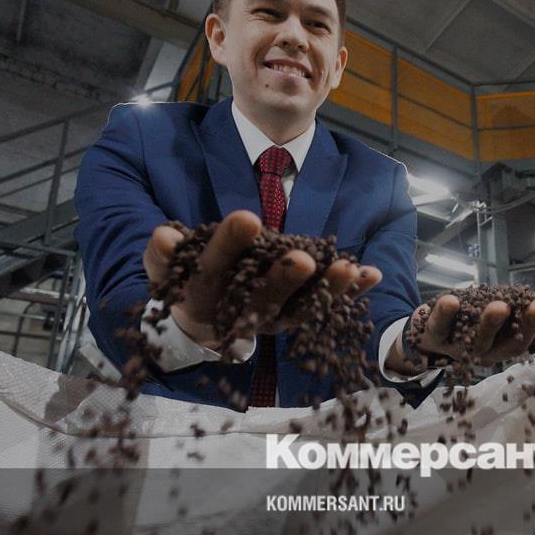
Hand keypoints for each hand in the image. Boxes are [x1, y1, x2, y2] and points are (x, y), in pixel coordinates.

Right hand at [142, 210, 381, 347]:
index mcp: (205, 296)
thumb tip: (163, 236)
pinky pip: (325, 304)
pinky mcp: (297, 316)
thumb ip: (164, 255)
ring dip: (327, 288)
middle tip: (302, 258)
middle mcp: (243, 312)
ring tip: (348, 267)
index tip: (248, 217)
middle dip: (284, 277)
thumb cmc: (186, 279)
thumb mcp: (167, 266)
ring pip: (302, 306)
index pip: (216, 268)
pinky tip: (371, 273)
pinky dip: (349, 291)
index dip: (230, 246)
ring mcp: (274, 318)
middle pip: (264, 295)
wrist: (202, 317)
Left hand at [400, 293, 534, 367]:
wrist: (428, 338)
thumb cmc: (473, 325)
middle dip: (526, 325)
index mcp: (508, 346)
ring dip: (489, 323)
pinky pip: (440, 327)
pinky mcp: (434, 337)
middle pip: (510, 344)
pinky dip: (444, 313)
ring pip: (477, 340)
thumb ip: (526, 310)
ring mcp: (461, 347)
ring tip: (500, 305)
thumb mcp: (502, 318)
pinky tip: (452, 299)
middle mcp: (488, 352)